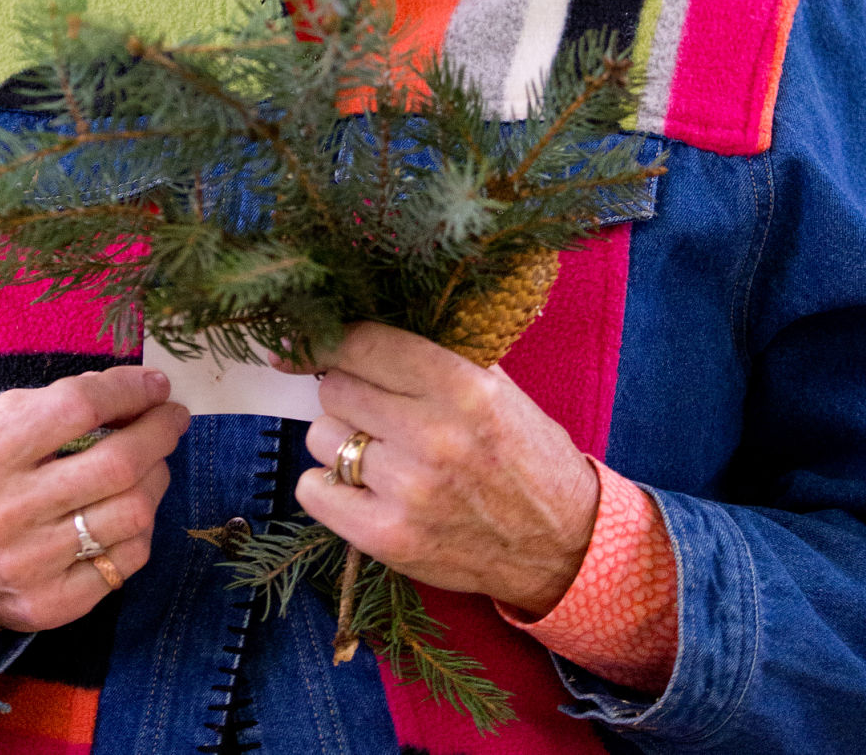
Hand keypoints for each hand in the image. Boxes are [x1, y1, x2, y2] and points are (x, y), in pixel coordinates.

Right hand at [0, 367, 188, 632]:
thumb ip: (54, 402)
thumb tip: (131, 391)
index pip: (77, 408)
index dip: (127, 390)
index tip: (156, 384)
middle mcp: (7, 513)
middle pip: (117, 464)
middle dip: (160, 431)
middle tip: (173, 417)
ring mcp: (32, 565)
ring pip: (132, 512)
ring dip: (158, 476)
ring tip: (155, 461)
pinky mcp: (53, 604)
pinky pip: (127, 559)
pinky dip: (143, 526)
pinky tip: (135, 508)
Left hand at [285, 322, 598, 616]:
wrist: (562, 543)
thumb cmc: (523, 453)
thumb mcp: (494, 385)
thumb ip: (431, 352)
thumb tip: (352, 323)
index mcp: (462, 386)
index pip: (362, 343)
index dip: (326, 338)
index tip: (304, 342)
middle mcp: (433, 436)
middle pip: (334, 388)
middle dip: (349, 394)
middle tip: (379, 410)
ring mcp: (408, 491)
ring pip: (321, 436)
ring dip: (342, 441)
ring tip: (383, 453)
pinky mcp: (389, 539)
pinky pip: (313, 490)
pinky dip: (330, 487)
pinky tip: (365, 487)